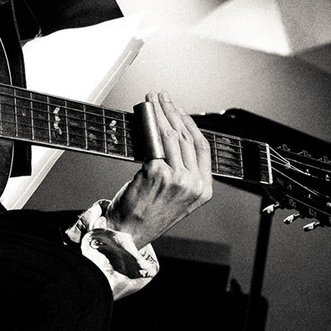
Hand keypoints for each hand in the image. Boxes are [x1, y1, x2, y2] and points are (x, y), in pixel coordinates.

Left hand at [106, 92, 212, 247]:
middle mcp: (194, 184)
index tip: (178, 110)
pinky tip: (143, 116)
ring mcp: (177, 179)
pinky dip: (148, 126)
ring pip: (171, 136)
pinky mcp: (158, 174)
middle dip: (173, 112)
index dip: (190, 124)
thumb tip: (170, 136)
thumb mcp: (175, 196)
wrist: (127, 234)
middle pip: (187, 138)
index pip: (203, 148)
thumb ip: (182, 172)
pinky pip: (154, 143)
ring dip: (160, 113)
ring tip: (151, 100)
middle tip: (162, 97)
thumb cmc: (146, 215)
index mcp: (203, 190)